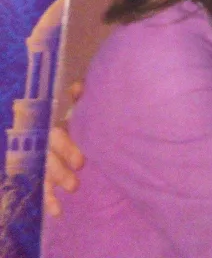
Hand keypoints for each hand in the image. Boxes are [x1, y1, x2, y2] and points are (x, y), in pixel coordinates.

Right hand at [43, 82, 84, 217]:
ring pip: (45, 172)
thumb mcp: (67, 104)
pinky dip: (49, 200)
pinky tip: (57, 212)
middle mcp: (42, 142)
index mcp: (49, 124)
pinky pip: (42, 188)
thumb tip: (79, 88)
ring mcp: (41, 159)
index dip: (65, 149)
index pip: (54, 137)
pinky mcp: (42, 174)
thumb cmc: (65, 112)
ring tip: (74, 188)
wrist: (47, 123)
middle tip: (77, 176)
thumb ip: (74, 96)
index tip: (80, 161)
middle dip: (61, 168)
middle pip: (49, 157)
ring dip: (57, 182)